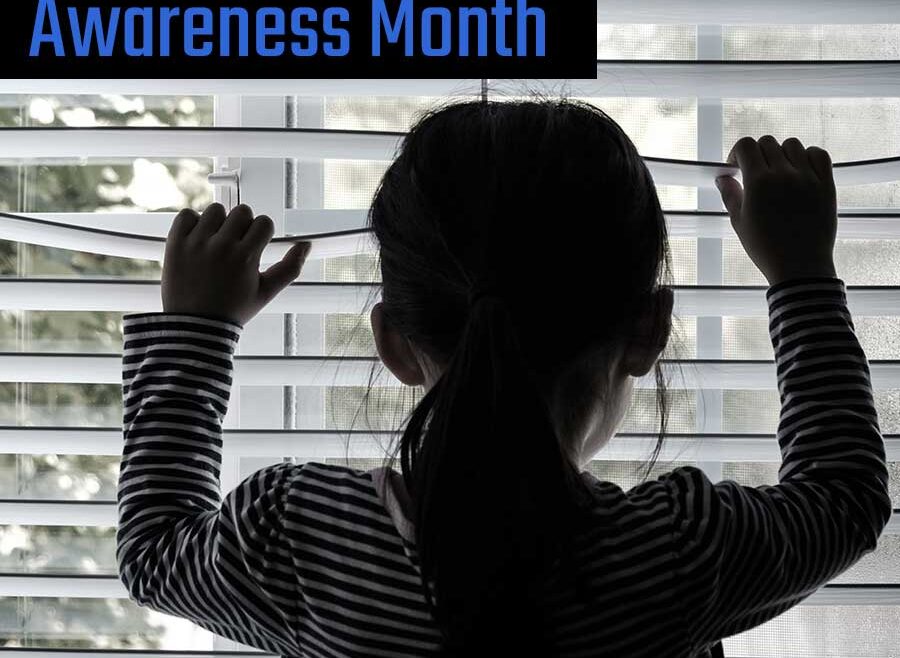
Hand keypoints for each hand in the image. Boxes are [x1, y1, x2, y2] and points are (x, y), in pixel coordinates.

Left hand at [161, 203, 310, 324]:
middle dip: (243, 226)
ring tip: (216, 243)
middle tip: (236, 245)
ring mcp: (197, 243)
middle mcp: (222, 246)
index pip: (263, 222)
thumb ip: (290, 268)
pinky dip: (193, 223)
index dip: (262, 234)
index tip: (254, 246)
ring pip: (215, 210)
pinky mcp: (175, 243)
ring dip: (219, 223)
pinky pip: (187, 215)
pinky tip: (199, 240)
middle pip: (242, 212)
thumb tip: (306, 245)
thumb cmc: (233, 310)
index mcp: (246, 257)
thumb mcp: (266, 292)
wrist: (195, 326)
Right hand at [716, 136, 837, 285]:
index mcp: (758, 183)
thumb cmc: (765, 248)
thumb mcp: (739, 222)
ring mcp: (808, 177)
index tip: (735, 167)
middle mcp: (784, 174)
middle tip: (755, 172)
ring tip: (778, 172)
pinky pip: (819, 154)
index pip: (746, 146)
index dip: (736, 153)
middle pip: (767, 142)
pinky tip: (799, 169)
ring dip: (781, 153)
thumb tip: (722, 177)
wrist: (800, 266)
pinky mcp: (826, 184)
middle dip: (756, 154)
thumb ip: (730, 195)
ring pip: (792, 145)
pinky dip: (808, 155)